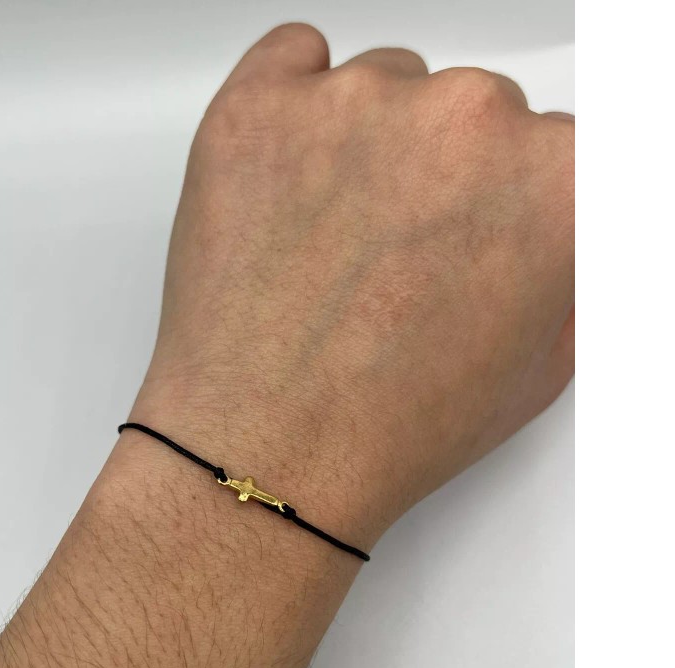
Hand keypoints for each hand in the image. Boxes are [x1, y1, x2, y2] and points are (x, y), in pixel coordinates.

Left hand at [133, 23, 573, 546]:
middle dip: (444, 176)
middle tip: (396, 254)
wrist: (268, 448)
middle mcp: (467, 120)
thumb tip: (556, 220)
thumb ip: (568, 262)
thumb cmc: (392, 424)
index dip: (509, 203)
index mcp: (555, 178)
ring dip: (368, 148)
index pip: (553, 148)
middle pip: (473, 112)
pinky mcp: (259, 107)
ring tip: (331, 242)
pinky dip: (296, 109)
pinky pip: (294, 61)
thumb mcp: (539, 360)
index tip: (478, 233)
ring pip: (385, 89)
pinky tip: (289, 185)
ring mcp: (356, 105)